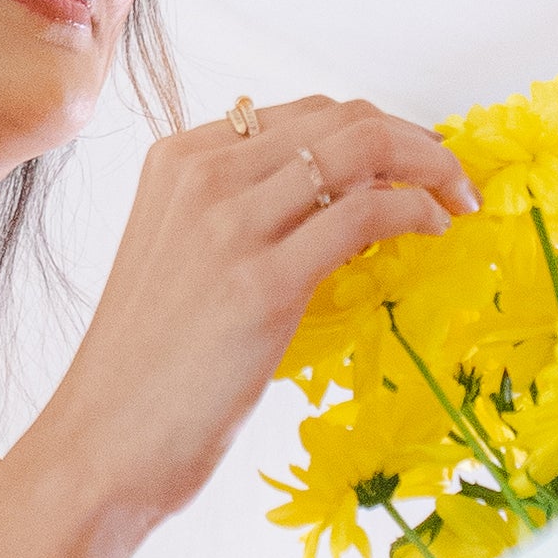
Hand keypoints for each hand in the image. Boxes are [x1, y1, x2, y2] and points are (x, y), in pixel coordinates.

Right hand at [30, 97, 475, 531]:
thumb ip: (239, 214)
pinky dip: (415, 212)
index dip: (374, 128)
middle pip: (341, 118)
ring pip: (361, 149)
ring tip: (457, 201)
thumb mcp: (182, 258)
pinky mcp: (263, 283)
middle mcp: (201, 175)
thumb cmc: (146, 367)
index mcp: (178, 161)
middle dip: (413, 139)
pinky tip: (432, 232)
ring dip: (429, 167)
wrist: (100, 443)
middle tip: (452, 178)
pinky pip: (365, 214)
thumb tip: (335, 199)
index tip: (415, 160)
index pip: (303, 114)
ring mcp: (230, 224)